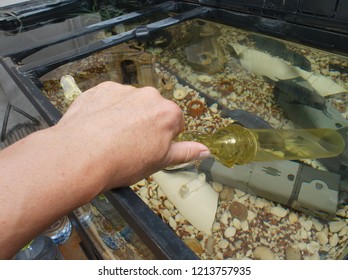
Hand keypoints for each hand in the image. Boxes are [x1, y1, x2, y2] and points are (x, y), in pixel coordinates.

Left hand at [54, 81, 209, 189]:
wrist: (81, 156)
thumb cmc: (125, 162)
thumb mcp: (160, 161)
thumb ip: (185, 152)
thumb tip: (206, 151)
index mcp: (168, 113)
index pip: (174, 123)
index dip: (162, 137)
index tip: (149, 148)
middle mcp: (149, 95)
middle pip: (152, 110)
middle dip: (145, 123)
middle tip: (129, 144)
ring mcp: (123, 89)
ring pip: (130, 103)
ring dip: (125, 115)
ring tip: (110, 136)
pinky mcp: (101, 88)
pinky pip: (109, 98)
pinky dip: (106, 108)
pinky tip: (98, 126)